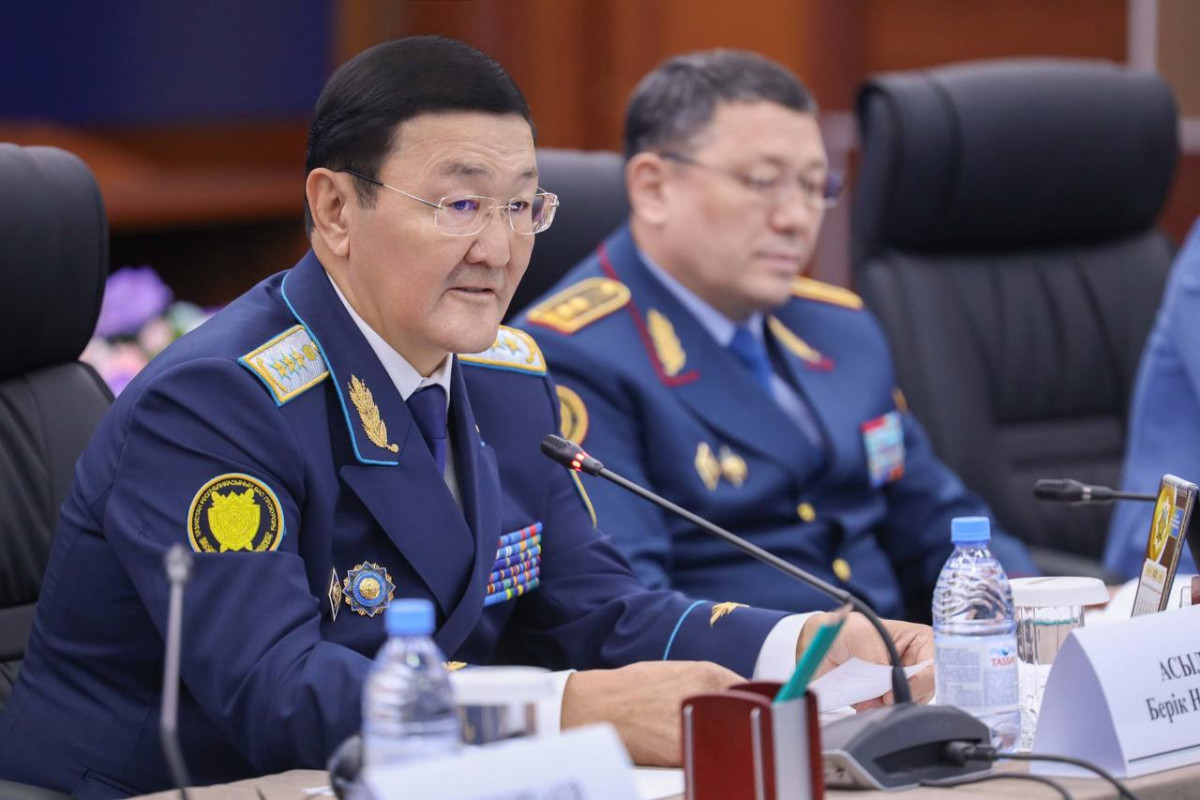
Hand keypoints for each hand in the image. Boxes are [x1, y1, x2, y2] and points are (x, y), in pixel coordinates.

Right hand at [561, 661, 741, 765]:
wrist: (597, 706)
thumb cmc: (634, 689)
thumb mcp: (678, 673)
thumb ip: (709, 685)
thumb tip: (738, 700)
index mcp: (709, 673)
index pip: (754, 692)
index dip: (758, 705)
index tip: (763, 713)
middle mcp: (709, 694)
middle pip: (748, 716)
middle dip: (746, 725)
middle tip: (740, 733)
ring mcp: (697, 723)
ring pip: (731, 740)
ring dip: (728, 744)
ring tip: (714, 745)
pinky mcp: (682, 752)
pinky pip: (706, 757)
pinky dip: (706, 759)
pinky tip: (695, 755)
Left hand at [797, 611, 933, 708]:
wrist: (823, 645)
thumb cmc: (847, 631)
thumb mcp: (866, 638)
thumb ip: (882, 665)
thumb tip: (890, 691)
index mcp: (922, 642)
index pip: (935, 668)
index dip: (920, 682)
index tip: (896, 689)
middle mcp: (918, 665)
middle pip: (925, 691)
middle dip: (900, 696)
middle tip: (879, 695)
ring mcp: (904, 683)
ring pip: (908, 704)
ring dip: (886, 704)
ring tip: (866, 695)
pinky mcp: (890, 697)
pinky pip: (891, 712)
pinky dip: (876, 710)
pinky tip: (864, 700)